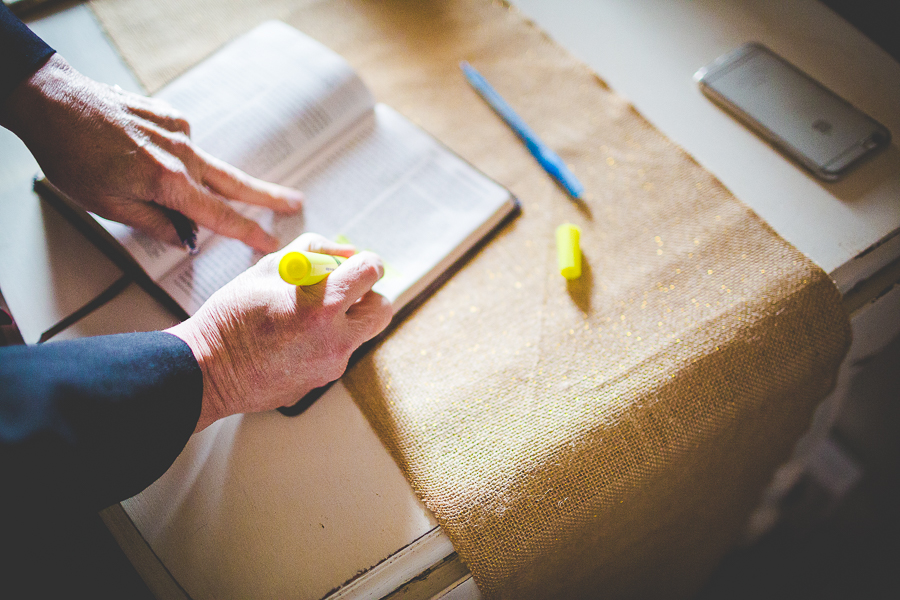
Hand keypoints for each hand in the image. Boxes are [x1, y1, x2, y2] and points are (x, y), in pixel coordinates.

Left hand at [1, 54, 300, 252]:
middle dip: (268, 196)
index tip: (271, 243)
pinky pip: (185, 146)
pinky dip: (179, 159)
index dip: (248, 232)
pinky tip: (153, 159)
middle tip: (295, 203)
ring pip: (210, 166)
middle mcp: (182, 155)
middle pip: (235, 183)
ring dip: (220, 182)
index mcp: (169, 183)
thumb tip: (183, 238)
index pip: (220, 216)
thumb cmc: (72, 155)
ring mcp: (179, 132)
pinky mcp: (170, 116)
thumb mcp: (108, 205)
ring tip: (206, 188)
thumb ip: (154, 223)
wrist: (52, 100)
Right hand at [166, 234, 392, 431]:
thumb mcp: (270, 267)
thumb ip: (314, 251)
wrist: (207, 370)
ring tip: (311, 312)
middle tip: (342, 288)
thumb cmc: (232, 317)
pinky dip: (329, 339)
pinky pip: (340, 353)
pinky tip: (297, 336)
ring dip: (348, 318)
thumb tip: (344, 252)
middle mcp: (336, 340)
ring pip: (361, 333)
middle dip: (367, 294)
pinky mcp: (322, 382)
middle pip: (381, 309)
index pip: (371, 272)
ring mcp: (332, 365)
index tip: (359, 262)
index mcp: (324, 306)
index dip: (367, 261)